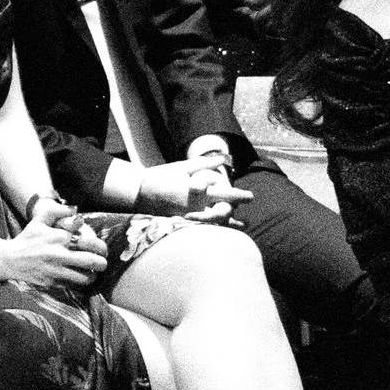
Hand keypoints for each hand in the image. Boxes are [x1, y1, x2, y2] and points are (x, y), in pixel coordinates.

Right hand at [0, 213, 109, 289]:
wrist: (10, 259)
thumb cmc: (28, 238)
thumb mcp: (40, 220)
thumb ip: (58, 211)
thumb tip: (76, 209)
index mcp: (59, 237)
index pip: (89, 241)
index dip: (100, 246)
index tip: (101, 248)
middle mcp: (60, 254)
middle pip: (92, 261)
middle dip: (102, 262)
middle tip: (103, 262)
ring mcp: (56, 270)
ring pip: (86, 277)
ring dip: (93, 275)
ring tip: (94, 272)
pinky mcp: (53, 282)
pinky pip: (74, 286)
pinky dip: (80, 283)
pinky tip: (80, 279)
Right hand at [137, 160, 253, 219]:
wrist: (139, 192)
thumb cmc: (161, 176)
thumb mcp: (182, 167)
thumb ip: (204, 164)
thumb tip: (222, 159)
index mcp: (198, 192)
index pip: (225, 195)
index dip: (240, 196)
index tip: (251, 197)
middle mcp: (197, 207)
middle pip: (224, 213)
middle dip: (235, 214)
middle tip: (247, 218)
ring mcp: (190, 218)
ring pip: (215, 224)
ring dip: (228, 224)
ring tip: (239, 225)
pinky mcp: (183, 225)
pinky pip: (203, 229)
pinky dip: (214, 229)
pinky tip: (220, 229)